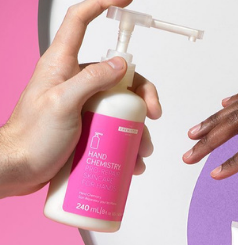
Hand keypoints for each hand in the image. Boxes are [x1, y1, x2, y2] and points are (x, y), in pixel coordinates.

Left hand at [0, 0, 161, 197]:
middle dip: (141, 94)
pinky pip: (115, 126)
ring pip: (121, 104)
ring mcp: (83, 104)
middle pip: (118, 74)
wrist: (20, 169)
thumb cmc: (31, 137)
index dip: (102, 4)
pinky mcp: (88, 125)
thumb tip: (119, 64)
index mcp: (62, 65)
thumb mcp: (62, 105)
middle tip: (151, 115)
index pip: (80, 22)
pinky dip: (128, 141)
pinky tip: (131, 159)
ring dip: (137, 126)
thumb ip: (90, 80)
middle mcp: (76, 81)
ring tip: (141, 150)